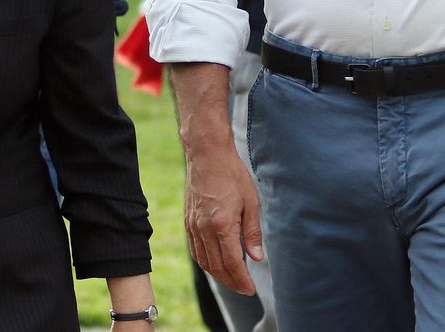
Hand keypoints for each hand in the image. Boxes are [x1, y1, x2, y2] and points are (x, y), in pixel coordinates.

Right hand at [184, 143, 262, 294]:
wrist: (207, 155)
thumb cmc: (232, 175)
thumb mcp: (251, 201)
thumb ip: (252, 232)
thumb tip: (256, 257)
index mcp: (222, 224)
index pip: (232, 262)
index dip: (242, 279)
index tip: (251, 289)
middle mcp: (204, 229)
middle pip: (217, 267)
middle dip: (231, 282)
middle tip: (244, 288)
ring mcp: (193, 226)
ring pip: (204, 261)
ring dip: (218, 275)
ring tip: (232, 279)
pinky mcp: (188, 221)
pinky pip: (195, 250)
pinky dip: (206, 262)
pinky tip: (216, 263)